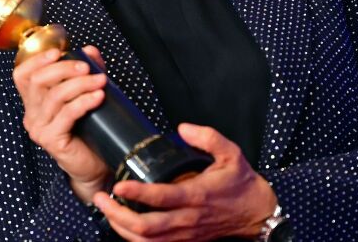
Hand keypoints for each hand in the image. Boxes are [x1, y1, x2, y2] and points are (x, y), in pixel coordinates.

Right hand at [12, 45, 110, 201]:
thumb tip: (89, 50)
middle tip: (87, 67)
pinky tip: (98, 96)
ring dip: (80, 84)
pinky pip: (67, 114)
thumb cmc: (89, 130)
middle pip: (38, 81)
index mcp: (34, 102)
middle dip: (64, 69)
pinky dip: (84, 101)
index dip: (37, 60)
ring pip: (55, 96)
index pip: (22, 75)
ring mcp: (40, 129)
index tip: (58, 52)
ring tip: (101, 81)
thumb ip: (86, 72)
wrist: (94, 165)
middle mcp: (32, 115)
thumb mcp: (86, 94)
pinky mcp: (52, 141)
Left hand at [93, 123, 277, 240]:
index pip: (162, 198)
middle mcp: (188, 219)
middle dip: (118, 215)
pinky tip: (121, 225)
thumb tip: (183, 128)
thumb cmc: (241, 182)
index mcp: (197, 195)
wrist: (256, 212)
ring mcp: (185, 234)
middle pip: (146, 227)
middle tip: (100, 198)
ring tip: (105, 210)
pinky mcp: (184, 241)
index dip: (137, 194)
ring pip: (146, 241)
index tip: (118, 185)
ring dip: (121, 228)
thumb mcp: (232, 153)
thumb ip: (208, 137)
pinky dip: (133, 239)